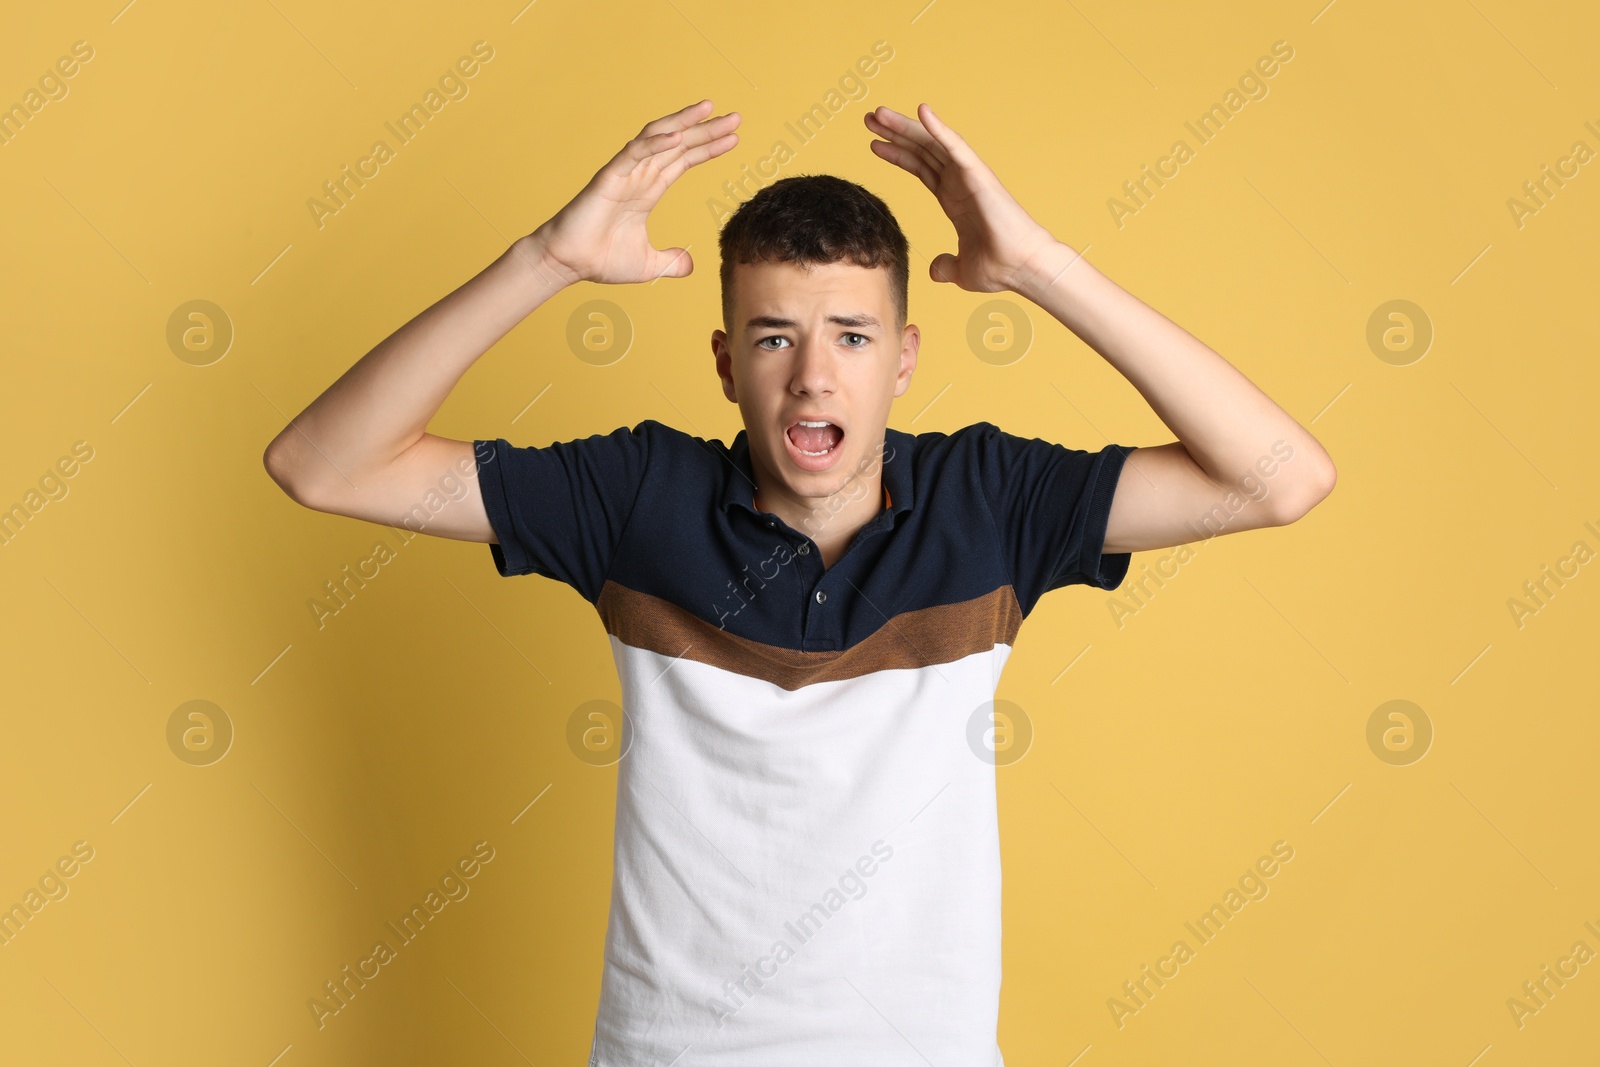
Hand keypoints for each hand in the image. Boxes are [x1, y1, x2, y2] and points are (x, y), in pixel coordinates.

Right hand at [526, 99, 739, 285]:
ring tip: (708, 109)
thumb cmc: (600, 259)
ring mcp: (624, 173)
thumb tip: (690, 265)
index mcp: (648, 190)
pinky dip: (655, 143)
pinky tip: (677, 136)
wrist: (569, 264)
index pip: (684, 161)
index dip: (707, 149)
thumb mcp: (649, 265)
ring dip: (684, 123)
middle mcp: (639, 176)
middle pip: (678, 145)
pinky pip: (634, 154)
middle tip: (735, 117)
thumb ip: (671, 262)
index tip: (733, 139)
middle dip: (706, 130)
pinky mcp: (608, 178)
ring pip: (658, 139)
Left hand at [864, 103, 1058, 294]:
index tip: (874, 144)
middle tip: (869, 118)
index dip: (897, 155)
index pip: (920, 169)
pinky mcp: (978, 174)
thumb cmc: (999, 268)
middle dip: (895, 133)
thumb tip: (935, 271)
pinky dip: (938, 128)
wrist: (1020, 268)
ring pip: (932, 143)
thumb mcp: (961, 271)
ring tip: (878, 113)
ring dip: (905, 126)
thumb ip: (946, 267)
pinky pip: (955, 146)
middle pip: (921, 150)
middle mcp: (959, 182)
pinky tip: (921, 111)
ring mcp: (968, 176)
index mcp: (953, 200)